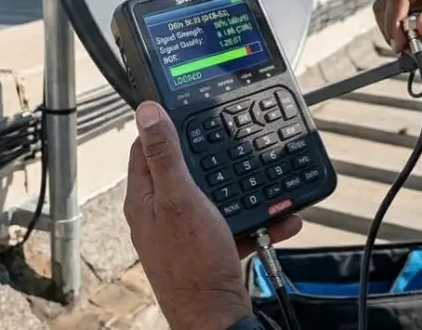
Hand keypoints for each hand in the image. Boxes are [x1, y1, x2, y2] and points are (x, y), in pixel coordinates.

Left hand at [124, 101, 301, 329]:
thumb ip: (164, 155)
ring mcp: (183, 233)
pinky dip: (254, 220)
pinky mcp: (206, 250)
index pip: (145, 148)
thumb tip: (147, 112)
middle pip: (182, 170)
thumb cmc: (193, 264)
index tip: (187, 112)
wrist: (216, 317)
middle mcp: (159, 214)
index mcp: (144, 198)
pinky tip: (277, 219)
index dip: (165, 127)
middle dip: (210, 156)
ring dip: (239, 189)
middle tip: (230, 142)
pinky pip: (233, 225)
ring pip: (212, 197)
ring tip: (261, 182)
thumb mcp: (180, 198)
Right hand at [372, 0, 421, 52]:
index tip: (400, 44)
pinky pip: (399, 9)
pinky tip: (415, 38)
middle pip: (388, 0)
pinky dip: (402, 25)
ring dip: (395, 28)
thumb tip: (421, 30)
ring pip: (389, 6)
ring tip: (411, 47)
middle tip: (406, 51)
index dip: (394, 21)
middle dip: (392, 27)